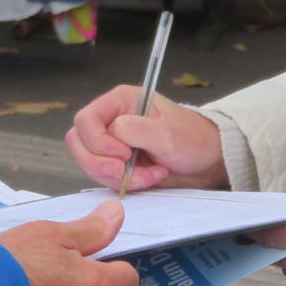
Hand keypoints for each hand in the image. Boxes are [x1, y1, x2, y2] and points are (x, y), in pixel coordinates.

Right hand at [66, 85, 226, 191]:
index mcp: (120, 101)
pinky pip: (105, 178)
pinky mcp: (117, 164)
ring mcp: (112, 144)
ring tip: (148, 175)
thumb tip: (112, 134)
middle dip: (100, 164)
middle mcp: (111, 120)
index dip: (98, 141)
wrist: (207, 160)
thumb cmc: (193, 138)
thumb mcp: (167, 133)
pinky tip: (149, 178)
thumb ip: (136, 129)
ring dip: (117, 177)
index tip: (123, 155)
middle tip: (124, 172)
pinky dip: (124, 184)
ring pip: (90, 164)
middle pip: (79, 143)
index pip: (86, 120)